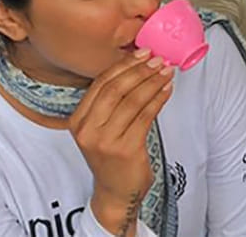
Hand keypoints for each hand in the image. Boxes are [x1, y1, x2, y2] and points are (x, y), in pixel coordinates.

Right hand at [69, 50, 173, 233]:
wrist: (116, 192)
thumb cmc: (113, 156)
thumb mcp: (103, 128)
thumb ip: (112, 103)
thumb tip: (138, 66)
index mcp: (78, 120)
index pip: (101, 84)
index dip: (124, 65)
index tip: (143, 53)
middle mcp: (87, 130)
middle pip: (115, 89)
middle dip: (140, 71)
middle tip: (158, 60)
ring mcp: (105, 141)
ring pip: (132, 101)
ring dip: (153, 82)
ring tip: (167, 72)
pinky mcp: (125, 149)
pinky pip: (145, 116)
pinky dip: (158, 99)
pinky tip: (167, 90)